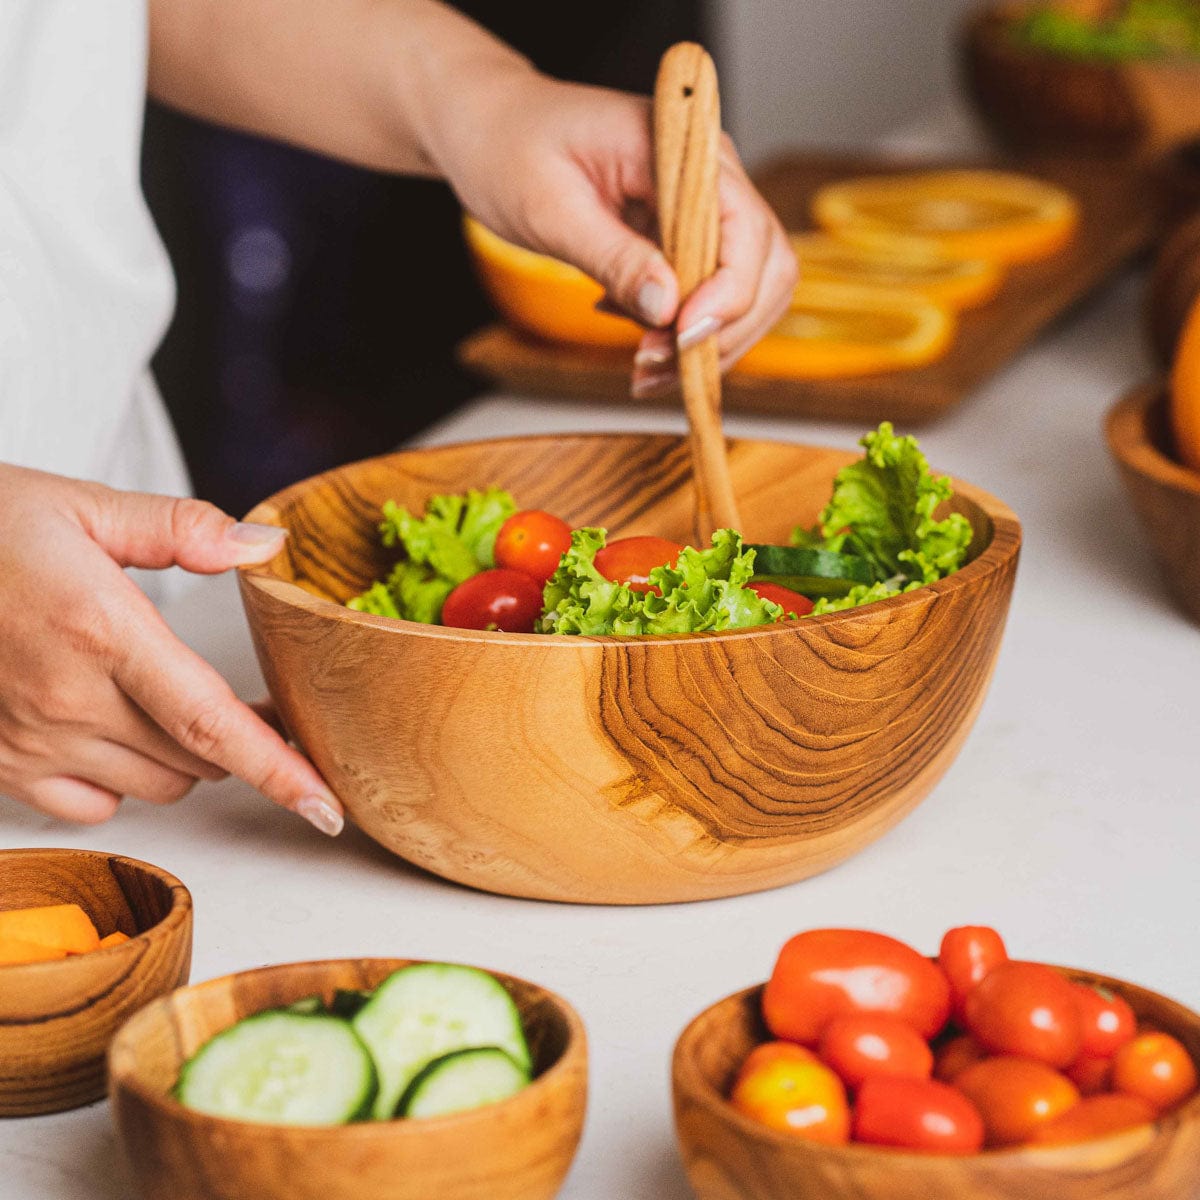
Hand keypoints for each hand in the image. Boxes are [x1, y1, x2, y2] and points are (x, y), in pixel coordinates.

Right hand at [0, 465, 343, 833]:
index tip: (327, 807)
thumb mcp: (84, 507)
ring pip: (157, 785)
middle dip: (243, 739)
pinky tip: (118, 733)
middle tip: (259, 702)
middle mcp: (68, 698)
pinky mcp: (2, 763)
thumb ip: (182, 529)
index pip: (211, 721)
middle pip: (199, 759)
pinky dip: (125, 781)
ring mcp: (31, 739)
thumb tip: (265, 546)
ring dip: (189, 757)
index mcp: (102, 630)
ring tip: (184, 705)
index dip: (278, 770)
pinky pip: (95, 806)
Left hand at [430, 70, 797, 396]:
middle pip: (767, 267)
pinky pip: (711, 296)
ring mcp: (702, 208)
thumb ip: (613, 258)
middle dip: (725, 329)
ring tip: (645, 368)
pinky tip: (637, 337)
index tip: (680, 335)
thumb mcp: (551, 210)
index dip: (727, 293)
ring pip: (749, 291)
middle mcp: (708, 175)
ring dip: (707, 343)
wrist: (489, 129)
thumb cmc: (510, 149)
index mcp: (683, 148)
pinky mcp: (685, 237)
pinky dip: (684, 333)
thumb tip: (666, 309)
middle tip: (657, 364)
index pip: (745, 228)